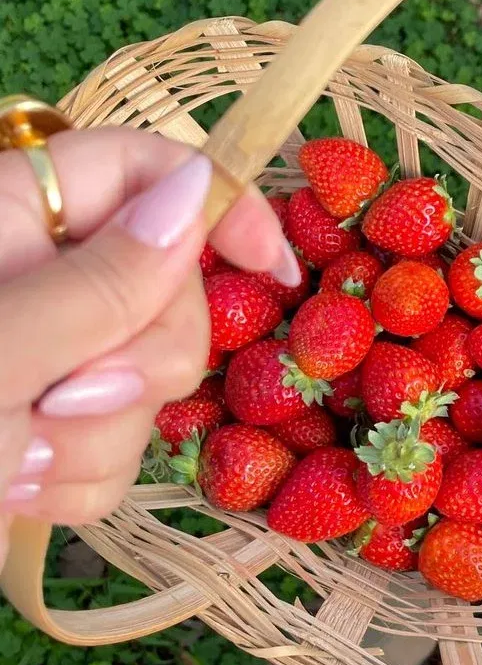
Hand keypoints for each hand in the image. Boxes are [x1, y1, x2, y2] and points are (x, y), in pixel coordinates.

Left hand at [0, 127, 300, 570]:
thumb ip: (97, 282)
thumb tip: (199, 192)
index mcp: (14, 219)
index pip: (145, 170)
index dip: (221, 206)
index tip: (272, 267)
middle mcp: (42, 278)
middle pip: (170, 293)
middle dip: (137, 361)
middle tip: (61, 400)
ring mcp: (52, 357)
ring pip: (151, 382)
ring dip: (98, 437)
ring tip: (8, 463)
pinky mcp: (53, 426)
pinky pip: (124, 446)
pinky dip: (78, 481)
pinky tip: (13, 494)